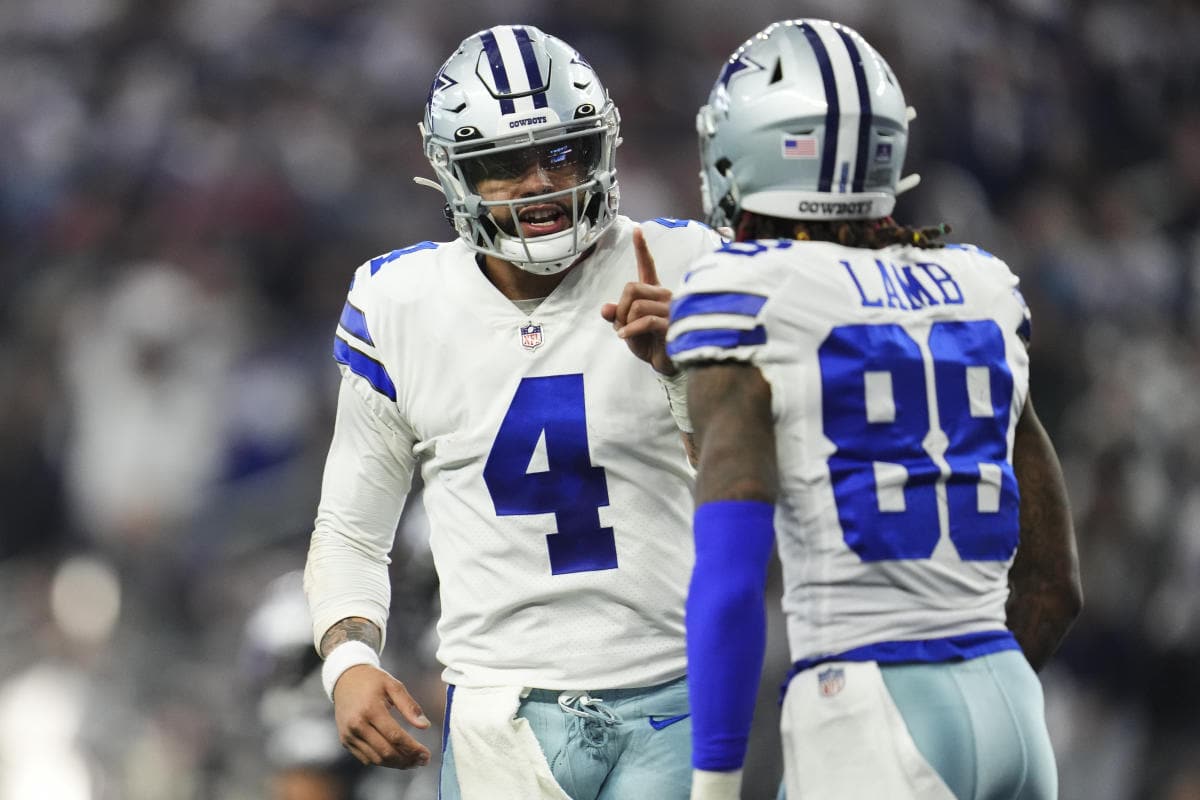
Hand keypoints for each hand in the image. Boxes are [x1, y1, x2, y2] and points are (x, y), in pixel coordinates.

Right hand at [332, 664, 432, 768]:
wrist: (345, 679)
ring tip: (413, 761)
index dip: (413, 748)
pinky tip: (397, 758)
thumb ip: (410, 706)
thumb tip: (425, 726)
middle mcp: (357, 725)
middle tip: (423, 761)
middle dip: (407, 760)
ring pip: (376, 759)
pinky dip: (383, 761)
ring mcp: (349, 735)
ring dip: (397, 764)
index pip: (395, 736)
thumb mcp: (393, 686)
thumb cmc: (373, 681)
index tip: (427, 755)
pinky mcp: (346, 741)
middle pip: (386, 752)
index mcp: (370, 709)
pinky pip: (366, 758)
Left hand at [600, 226, 675, 374]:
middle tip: (620, 325)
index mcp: (654, 292)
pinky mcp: (671, 324)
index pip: (647, 266)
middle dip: (620, 308)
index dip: (641, 249)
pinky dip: (630, 330)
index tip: (637, 230)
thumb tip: (605, 308)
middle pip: (632, 287)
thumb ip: (617, 316)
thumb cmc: (650, 343)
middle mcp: (664, 295)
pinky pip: (645, 320)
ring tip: (627, 334)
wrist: (667, 364)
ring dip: (624, 322)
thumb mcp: (627, 328)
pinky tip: (625, 337)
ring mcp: (670, 309)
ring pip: (636, 304)